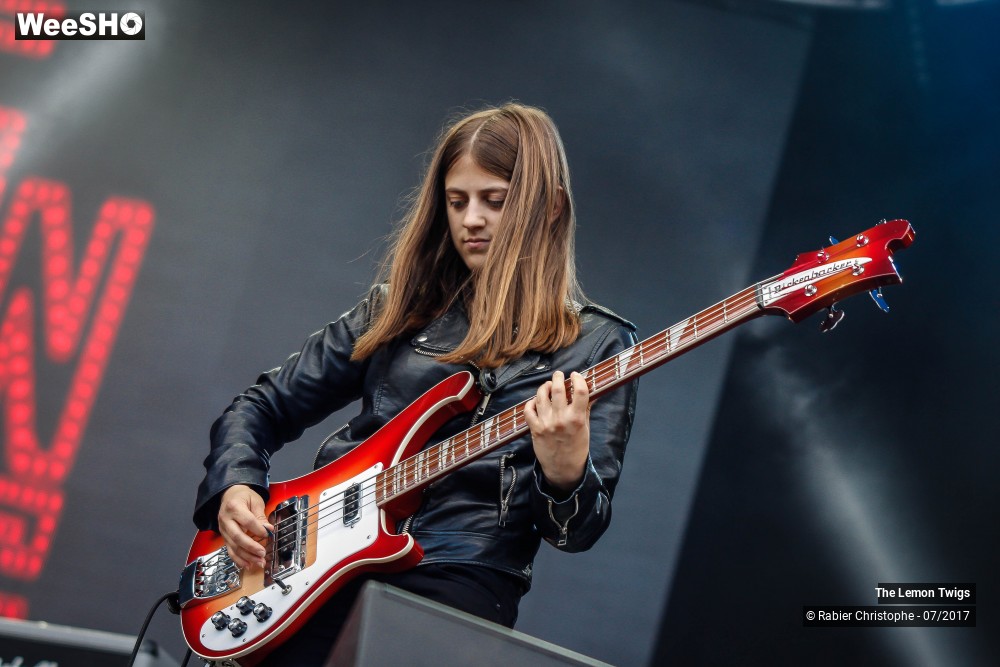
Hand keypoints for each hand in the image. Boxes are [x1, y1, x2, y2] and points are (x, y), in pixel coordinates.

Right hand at [218, 484, 271, 570]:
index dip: (258, 529)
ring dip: (247, 556)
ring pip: (233, 546)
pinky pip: (230, 550)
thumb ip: (260, 516)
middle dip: (251, 547)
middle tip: (263, 553)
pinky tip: (248, 565)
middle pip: (237, 536)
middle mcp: (225, 519)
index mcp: (234, 507)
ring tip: (259, 562)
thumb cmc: (244, 496)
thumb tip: (269, 530)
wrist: (229, 495)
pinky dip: (238, 559)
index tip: (268, 534)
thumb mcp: (255, 501)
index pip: (247, 521)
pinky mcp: (224, 537)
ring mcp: (223, 530)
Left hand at [525, 370, 589, 492]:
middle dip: (558, 378)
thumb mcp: (586, 429)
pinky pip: (529, 409)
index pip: (580, 391)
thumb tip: (590, 392)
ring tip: (548, 386)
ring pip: (541, 396)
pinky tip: (536, 401)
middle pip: (557, 389)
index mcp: (577, 418)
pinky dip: (531, 402)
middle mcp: (561, 419)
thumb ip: (585, 409)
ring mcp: (546, 423)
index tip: (575, 375)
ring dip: (544, 387)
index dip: (578, 379)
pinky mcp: (534, 429)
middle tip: (559, 375)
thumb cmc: (577, 448)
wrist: (563, 469)